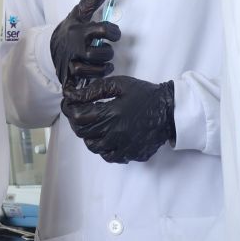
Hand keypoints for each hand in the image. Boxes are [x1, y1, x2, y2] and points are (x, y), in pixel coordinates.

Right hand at [49, 0, 119, 88]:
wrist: (50, 46)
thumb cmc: (71, 30)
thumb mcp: (80, 14)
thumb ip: (94, 0)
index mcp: (79, 30)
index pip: (101, 30)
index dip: (113, 32)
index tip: (114, 33)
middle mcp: (74, 47)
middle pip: (96, 53)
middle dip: (107, 52)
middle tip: (107, 49)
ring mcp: (71, 61)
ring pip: (89, 69)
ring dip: (103, 66)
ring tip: (106, 62)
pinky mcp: (69, 74)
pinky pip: (81, 81)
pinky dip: (95, 77)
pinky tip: (101, 71)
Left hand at [60, 75, 175, 162]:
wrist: (170, 111)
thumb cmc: (144, 94)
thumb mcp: (119, 84)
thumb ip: (94, 89)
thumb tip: (73, 95)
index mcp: (112, 113)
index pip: (78, 116)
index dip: (69, 109)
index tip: (69, 103)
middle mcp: (116, 133)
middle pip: (83, 132)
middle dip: (76, 121)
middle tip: (79, 112)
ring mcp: (124, 146)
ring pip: (93, 146)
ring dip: (88, 135)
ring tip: (93, 124)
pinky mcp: (131, 154)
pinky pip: (108, 156)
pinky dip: (102, 148)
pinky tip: (106, 137)